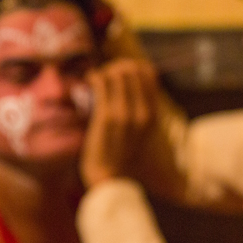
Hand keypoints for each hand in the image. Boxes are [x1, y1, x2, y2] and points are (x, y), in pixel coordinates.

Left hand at [81, 59, 157, 187]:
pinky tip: (89, 78)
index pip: (149, 75)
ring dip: (104, 71)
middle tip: (105, 73)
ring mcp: (125, 114)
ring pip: (116, 74)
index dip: (133, 66)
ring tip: (96, 77)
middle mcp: (143, 113)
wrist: (108, 176)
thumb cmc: (119, 151)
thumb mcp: (139, 129)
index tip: (120, 71)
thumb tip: (136, 82)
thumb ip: (141, 107)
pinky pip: (101, 84)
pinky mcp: (107, 116)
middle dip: (116, 66)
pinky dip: (94, 77)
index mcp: (153, 115)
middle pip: (132, 71)